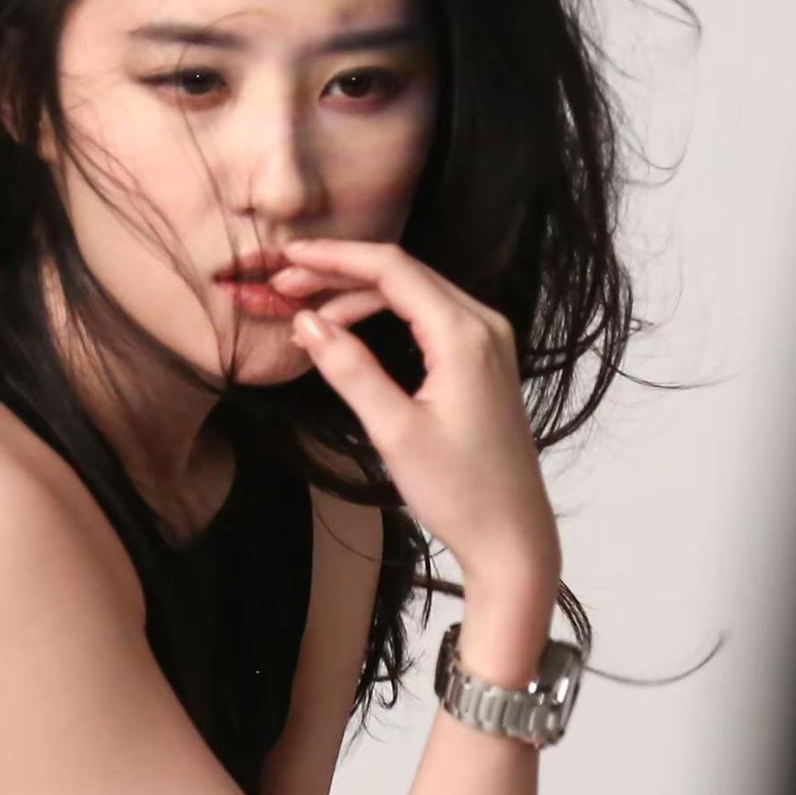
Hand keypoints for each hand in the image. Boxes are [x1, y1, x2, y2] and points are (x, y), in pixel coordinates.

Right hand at [271, 237, 560, 590]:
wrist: (512, 537)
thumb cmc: (460, 492)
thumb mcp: (394, 432)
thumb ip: (350, 370)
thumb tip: (306, 323)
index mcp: (464, 335)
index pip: (392, 269)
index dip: (334, 257)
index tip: (286, 257)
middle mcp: (483, 325)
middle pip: (402, 273)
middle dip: (339, 273)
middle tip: (283, 286)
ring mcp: (488, 341)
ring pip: (414, 293)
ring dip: (358, 295)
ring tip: (304, 313)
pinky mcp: (483, 360)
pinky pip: (428, 317)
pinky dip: (384, 316)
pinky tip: (347, 331)